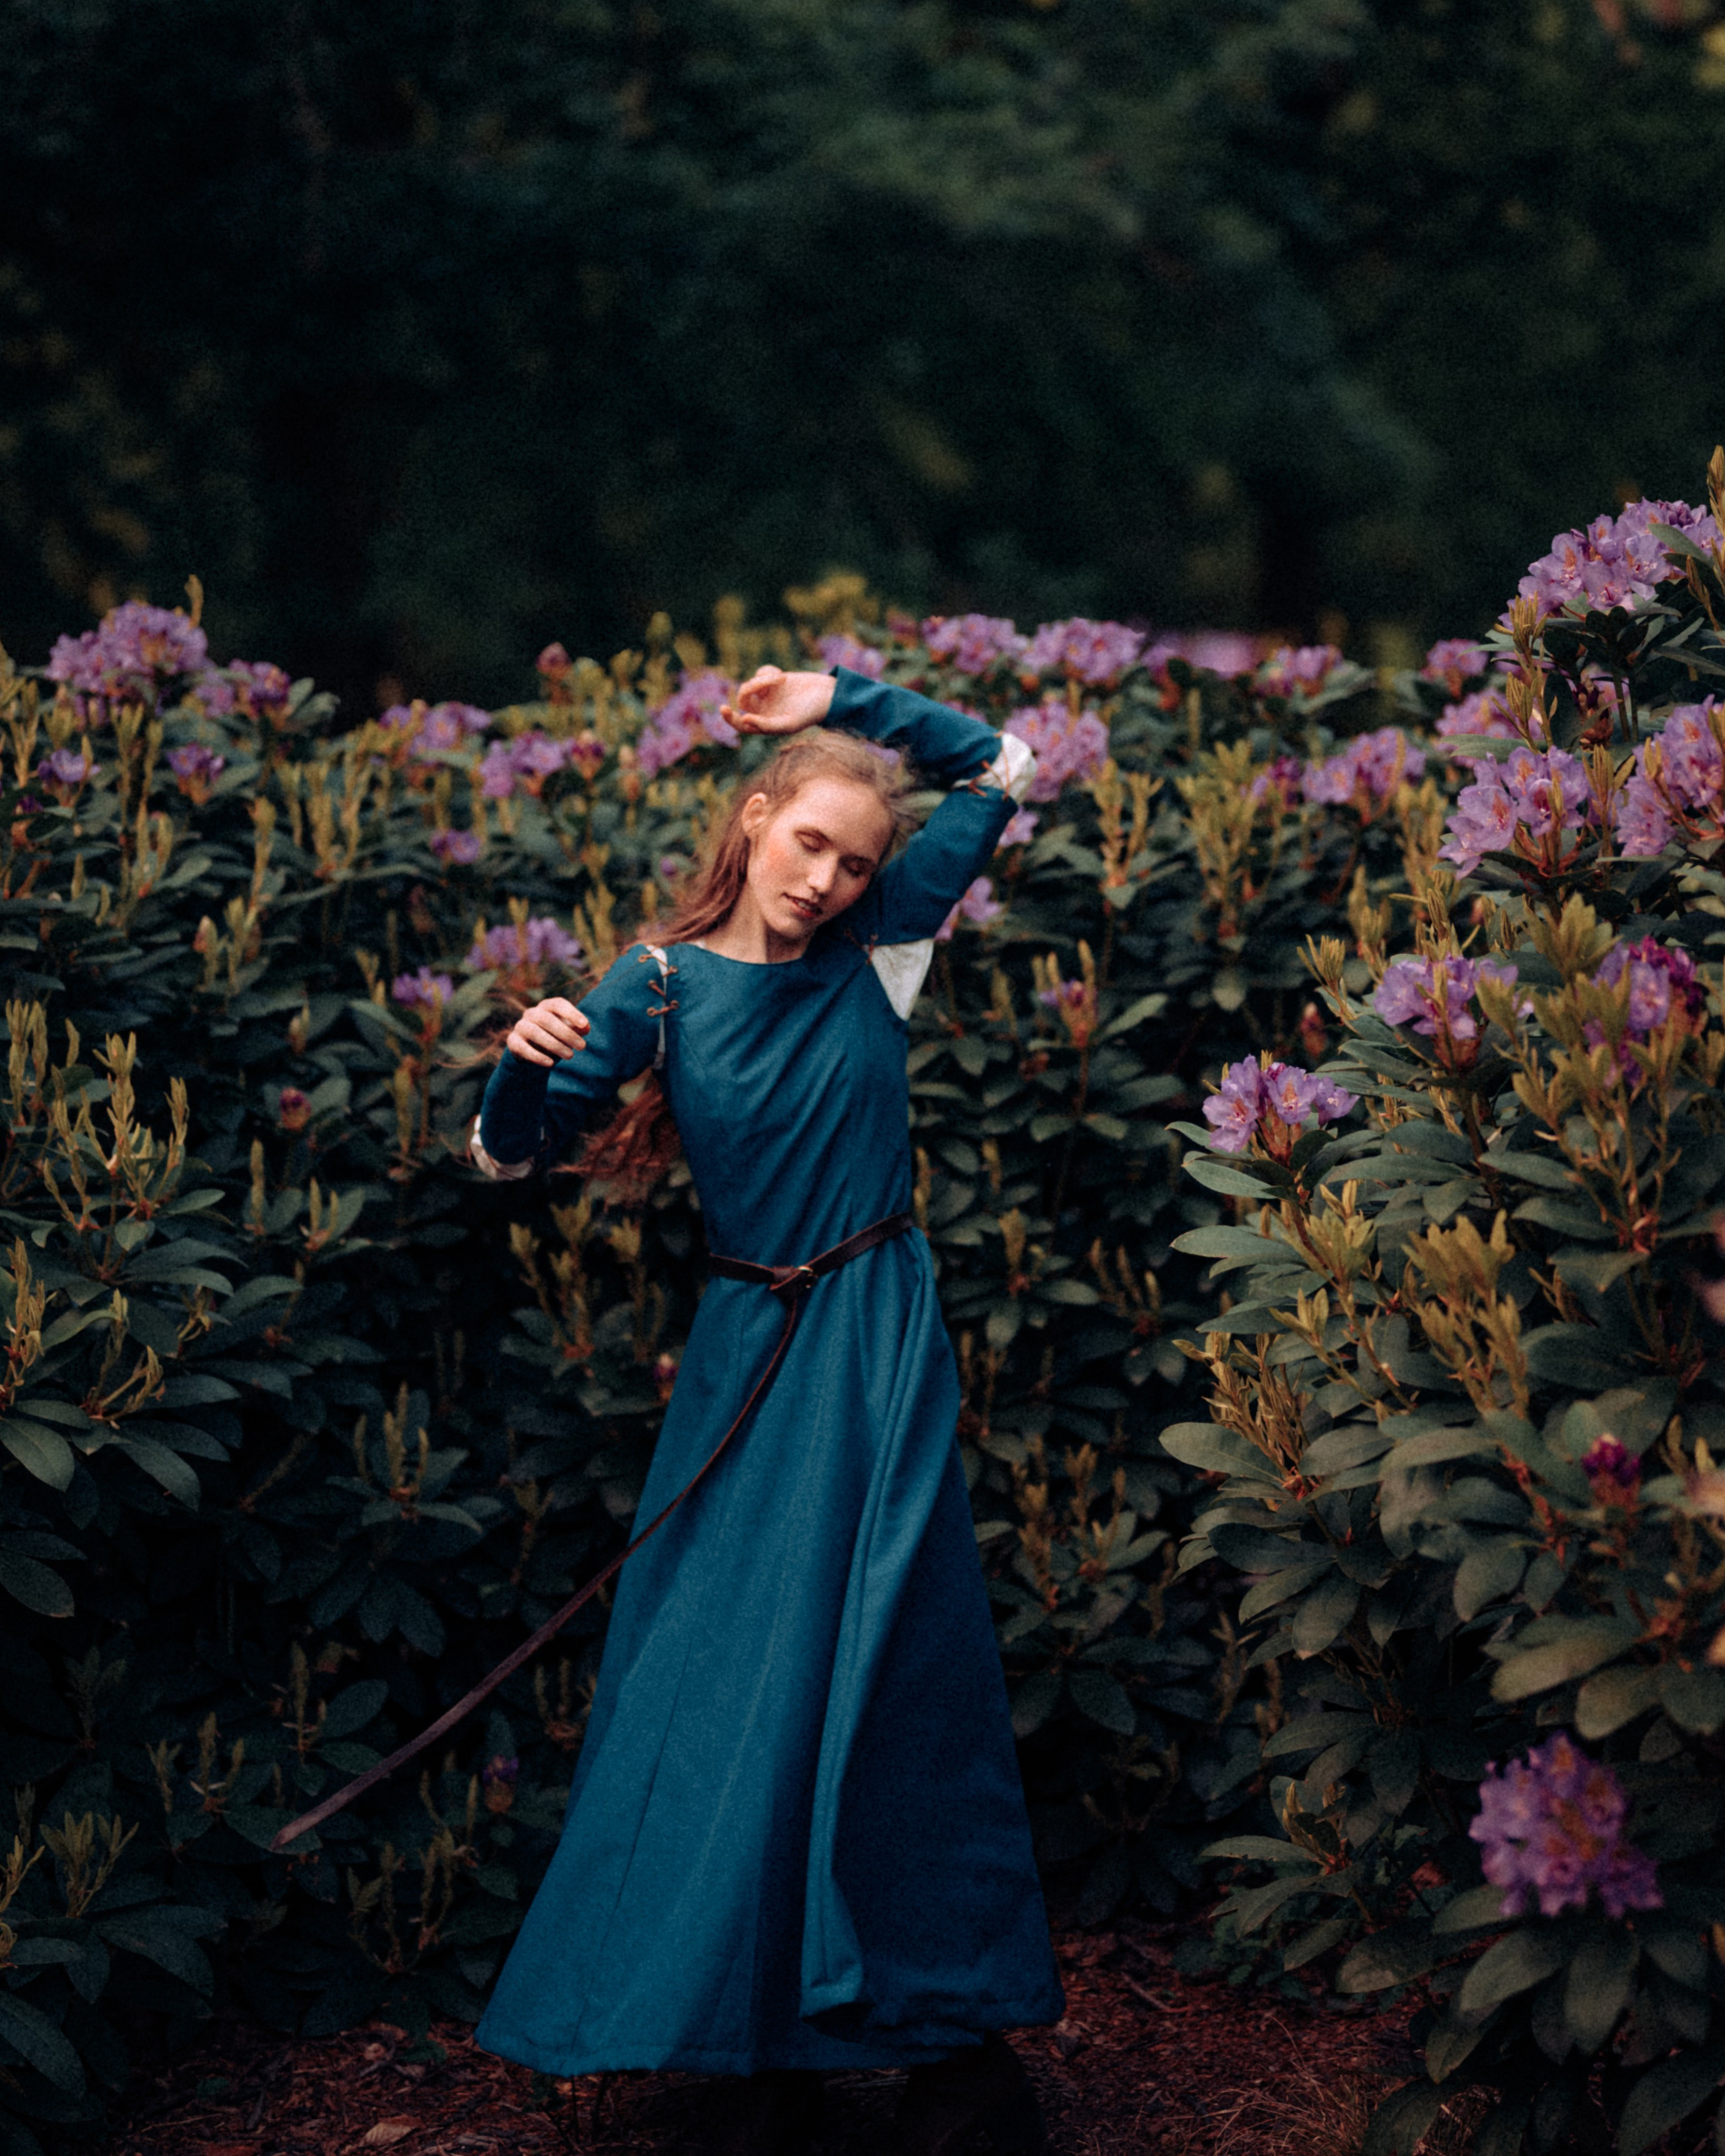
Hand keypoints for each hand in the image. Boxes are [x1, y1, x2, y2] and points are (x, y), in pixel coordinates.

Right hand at [506, 998, 590, 1066]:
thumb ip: (578, 1028)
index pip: (558, 1004)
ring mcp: (520, 1026)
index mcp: (546, 1007)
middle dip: (566, 1033)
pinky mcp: (513, 1042)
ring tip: (570, 1056)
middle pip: (546, 1019)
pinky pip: (523, 1047)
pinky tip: (550, 1064)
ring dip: (554, 1044)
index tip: (584, 1024)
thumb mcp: (568, 1033)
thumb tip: (586, 1028)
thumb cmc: (556, 1038)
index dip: (571, 1013)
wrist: (533, 1053)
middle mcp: (531, 1013)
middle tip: (582, 1046)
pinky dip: (537, 1056)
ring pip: (534, 1032)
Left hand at [721, 666, 836, 736]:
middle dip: (752, 688)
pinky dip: (769, 672)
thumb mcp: (789, 723)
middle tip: (766, 682)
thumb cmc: (810, 713)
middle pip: (744, 699)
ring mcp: (767, 695)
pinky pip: (760, 673)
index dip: (730, 719)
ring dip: (764, 679)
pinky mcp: (772, 680)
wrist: (826, 695)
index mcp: (765, 725)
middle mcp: (763, 710)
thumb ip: (767, 726)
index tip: (724, 709)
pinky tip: (782, 675)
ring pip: (751, 684)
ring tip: (781, 678)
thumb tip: (745, 720)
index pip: (741, 724)